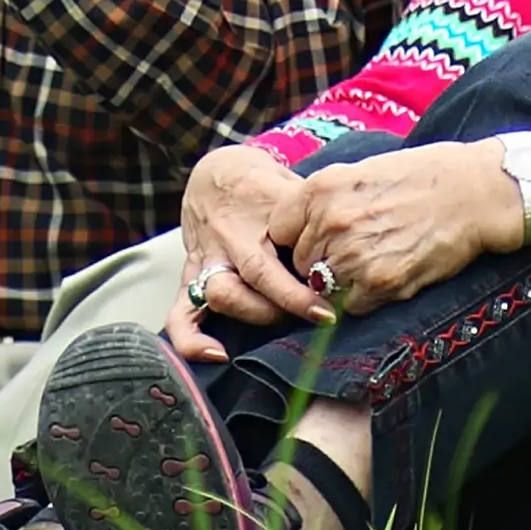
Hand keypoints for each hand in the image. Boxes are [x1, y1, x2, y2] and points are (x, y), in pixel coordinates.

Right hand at [168, 144, 323, 362]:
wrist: (215, 174)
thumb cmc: (262, 184)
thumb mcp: (290, 186)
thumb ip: (313, 214)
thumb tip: (350, 244)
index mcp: (254, 214)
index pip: (275, 256)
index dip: (299, 291)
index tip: (327, 312)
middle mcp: (227, 239)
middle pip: (250, 279)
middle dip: (283, 305)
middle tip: (315, 316)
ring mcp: (204, 260)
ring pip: (219, 295)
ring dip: (252, 315)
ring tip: (280, 322)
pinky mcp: (189, 278)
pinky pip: (180, 315)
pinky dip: (191, 340)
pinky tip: (217, 355)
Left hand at [285, 141, 520, 316]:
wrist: (471, 193)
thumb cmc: (420, 177)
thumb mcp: (360, 171)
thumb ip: (324, 200)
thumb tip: (298, 230)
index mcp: (320, 188)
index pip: (277, 230)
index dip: (293, 238)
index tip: (312, 240)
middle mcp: (330, 221)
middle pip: (299, 262)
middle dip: (318, 262)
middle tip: (353, 252)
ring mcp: (353, 254)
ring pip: (322, 288)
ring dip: (340, 284)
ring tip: (372, 264)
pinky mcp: (379, 282)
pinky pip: (352, 306)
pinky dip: (365, 299)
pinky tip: (388, 275)